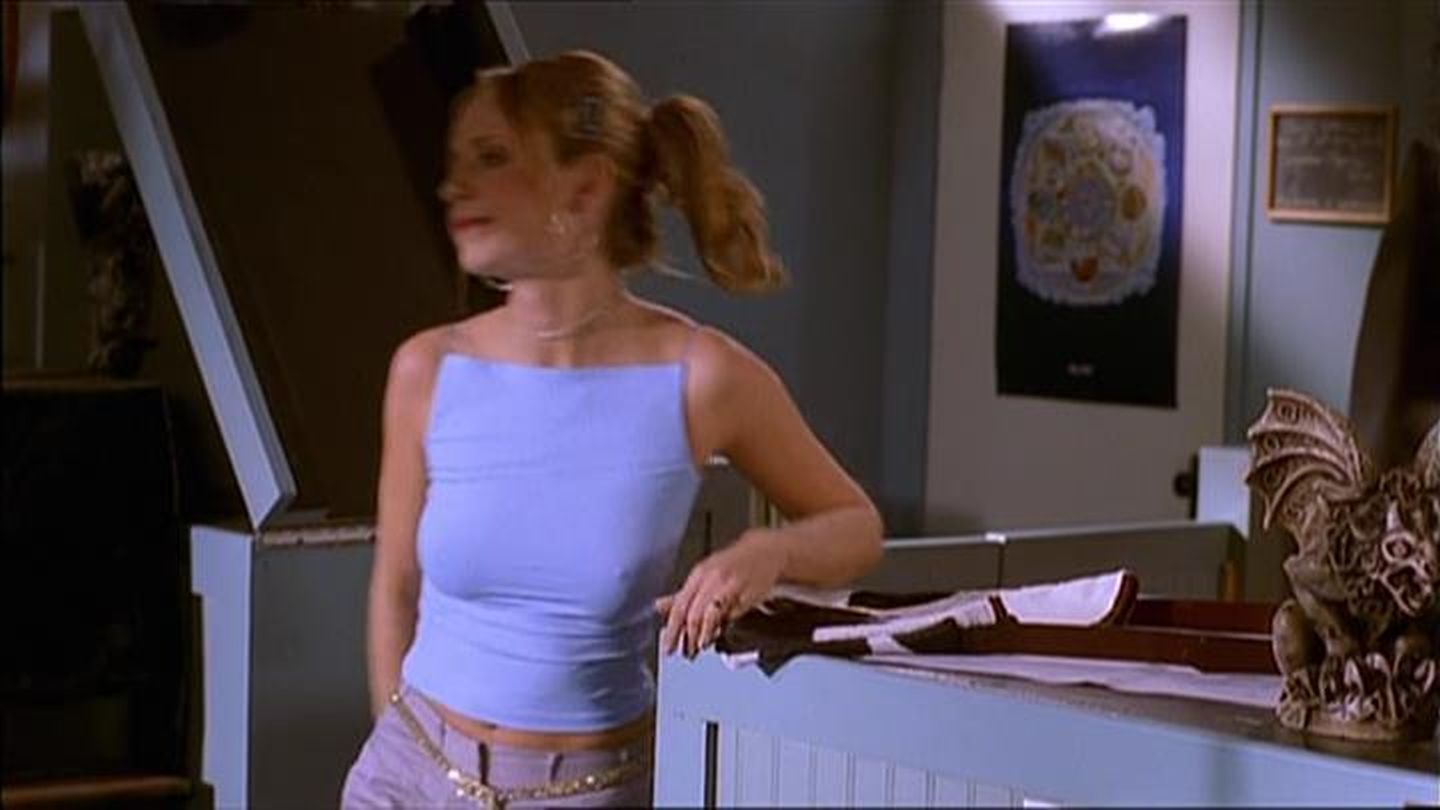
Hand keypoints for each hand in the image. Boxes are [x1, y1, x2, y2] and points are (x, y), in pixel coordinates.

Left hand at [655, 529, 788, 657]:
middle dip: (687, 637)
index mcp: (698, 574)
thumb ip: (682, 595)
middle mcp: (711, 578)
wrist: (765, 553)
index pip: (679, 606)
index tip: (668, 647)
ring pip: (709, 615)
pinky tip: (716, 635)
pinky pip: (729, 614)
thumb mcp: (704, 577)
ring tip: (700, 647)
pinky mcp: (745, 593)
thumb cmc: (732, 567)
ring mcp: (728, 585)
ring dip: (703, 635)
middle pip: (692, 613)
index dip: (672, 629)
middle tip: (685, 652)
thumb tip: (658, 607)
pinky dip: (720, 627)